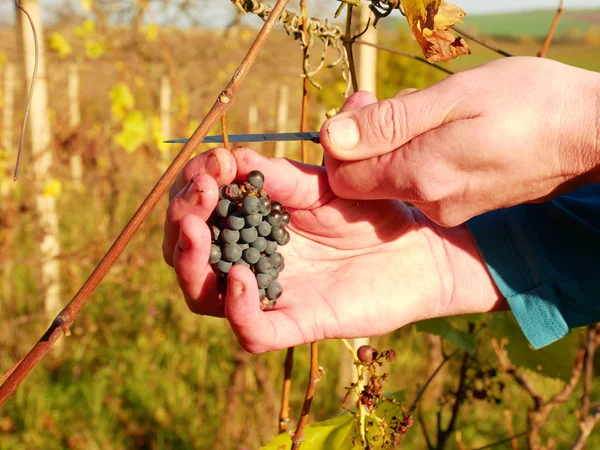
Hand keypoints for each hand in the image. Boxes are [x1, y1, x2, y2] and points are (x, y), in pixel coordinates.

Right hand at [163, 133, 502, 353]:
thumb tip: (237, 152)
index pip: (199, 207)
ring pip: (204, 294)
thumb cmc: (373, 208)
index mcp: (253, 220)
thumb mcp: (327, 182)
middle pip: (189, 251)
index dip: (193, 186)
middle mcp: (251, 257)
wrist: (421, 246)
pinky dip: (238, 307)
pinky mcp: (299, 321)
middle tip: (199, 195)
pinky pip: (254, 330)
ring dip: (191, 263)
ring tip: (199, 230)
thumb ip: (286, 171)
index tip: (212, 164)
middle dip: (182, 220)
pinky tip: (242, 275)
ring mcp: (272, 291)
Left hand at [320, 57, 599, 226]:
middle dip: (372, 137)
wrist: (592, 134)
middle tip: (397, 100)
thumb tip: (332, 138)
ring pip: (396, 175)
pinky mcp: (464, 205)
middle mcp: (430, 202)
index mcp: (421, 176)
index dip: (341, 145)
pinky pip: (423, 179)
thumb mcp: (454, 97)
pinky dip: (423, 152)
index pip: (342, 180)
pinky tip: (450, 129)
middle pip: (368, 178)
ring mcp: (449, 208)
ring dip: (401, 141)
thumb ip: (389, 123)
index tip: (361, 108)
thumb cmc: (530, 103)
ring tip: (434, 110)